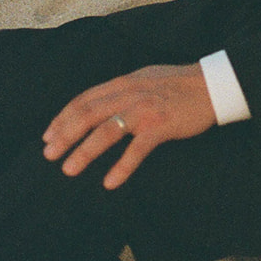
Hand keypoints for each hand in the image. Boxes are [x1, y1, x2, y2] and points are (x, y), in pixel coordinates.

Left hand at [42, 63, 215, 189]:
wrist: (212, 83)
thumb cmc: (178, 84)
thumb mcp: (145, 78)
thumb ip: (122, 89)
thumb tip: (98, 103)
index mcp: (124, 82)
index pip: (85, 98)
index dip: (63, 117)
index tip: (47, 135)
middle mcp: (130, 93)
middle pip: (89, 114)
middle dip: (65, 135)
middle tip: (48, 155)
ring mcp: (145, 109)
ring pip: (107, 131)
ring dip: (85, 151)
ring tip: (69, 169)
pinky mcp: (161, 125)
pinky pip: (137, 149)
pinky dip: (122, 166)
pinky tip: (110, 182)